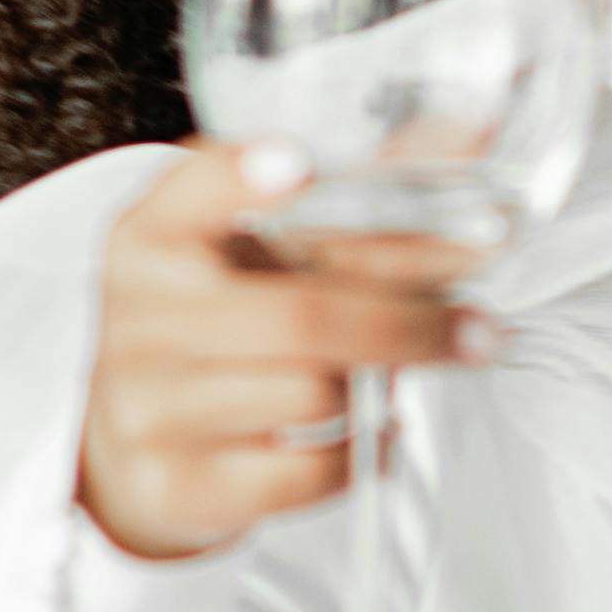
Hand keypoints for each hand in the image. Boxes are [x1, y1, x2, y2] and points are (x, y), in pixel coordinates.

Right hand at [78, 143, 489, 563]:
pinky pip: (307, 472)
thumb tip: (478, 126)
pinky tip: (372, 434)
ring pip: (311, 394)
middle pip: (300, 315)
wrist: (130, 450)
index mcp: (152, 236)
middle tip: (482, 330)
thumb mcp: (258, 252)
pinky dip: (362, 453)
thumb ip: (357, 193)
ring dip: (377, 386)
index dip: (242, 178)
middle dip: (408, 322)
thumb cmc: (220, 328)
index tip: (298, 164)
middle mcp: (138, 316)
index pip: (192, 191)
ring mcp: (148, 406)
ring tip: (397, 374)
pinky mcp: (178, 486)